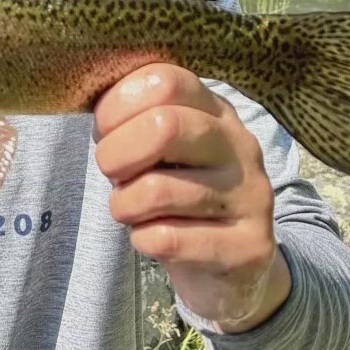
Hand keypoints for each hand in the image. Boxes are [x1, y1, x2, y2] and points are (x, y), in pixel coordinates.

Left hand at [94, 63, 290, 333]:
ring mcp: (251, 196)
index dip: (119, 104)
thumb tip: (98, 110)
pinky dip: (143, 240)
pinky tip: (153, 238)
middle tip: (112, 173)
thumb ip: (137, 121)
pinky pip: (168, 238)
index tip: (105, 129)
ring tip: (131, 210)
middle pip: (165, 125)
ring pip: (158, 190)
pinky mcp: (248, 246)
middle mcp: (240, 146)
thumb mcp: (163, 150)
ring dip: (125, 204)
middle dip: (117, 153)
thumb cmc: (181, 196)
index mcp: (216, 111)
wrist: (235, 268)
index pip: (165, 81)